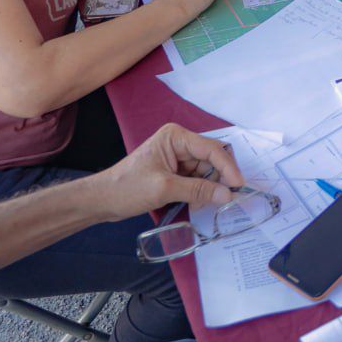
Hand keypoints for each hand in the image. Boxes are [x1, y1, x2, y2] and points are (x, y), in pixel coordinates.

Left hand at [91, 123, 245, 220]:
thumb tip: (227, 195)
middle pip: (211, 161)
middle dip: (218, 180)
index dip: (227, 167)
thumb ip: (198, 190)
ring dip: (209, 189)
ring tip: (205, 204)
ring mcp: (178, 158)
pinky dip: (200, 193)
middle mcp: (179, 143)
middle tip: (225, 199)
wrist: (102, 200)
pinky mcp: (175, 173)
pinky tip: (198, 203)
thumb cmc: (127, 188)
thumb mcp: (164, 188)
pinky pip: (197, 181)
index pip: (211, 149)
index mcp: (176, 137)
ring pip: (206, 173)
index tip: (239, 186)